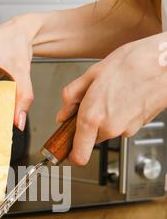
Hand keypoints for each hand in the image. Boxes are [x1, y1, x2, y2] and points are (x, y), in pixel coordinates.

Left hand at [56, 33, 166, 164]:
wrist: (165, 63)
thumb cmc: (133, 63)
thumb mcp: (93, 73)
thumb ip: (72, 97)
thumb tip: (62, 114)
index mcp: (93, 117)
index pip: (78, 155)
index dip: (71, 154)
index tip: (67, 150)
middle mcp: (110, 128)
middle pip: (92, 138)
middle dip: (90, 124)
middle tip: (93, 102)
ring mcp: (126, 129)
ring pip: (108, 130)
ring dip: (107, 117)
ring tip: (113, 93)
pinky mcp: (139, 126)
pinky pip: (123, 124)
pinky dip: (121, 113)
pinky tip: (125, 95)